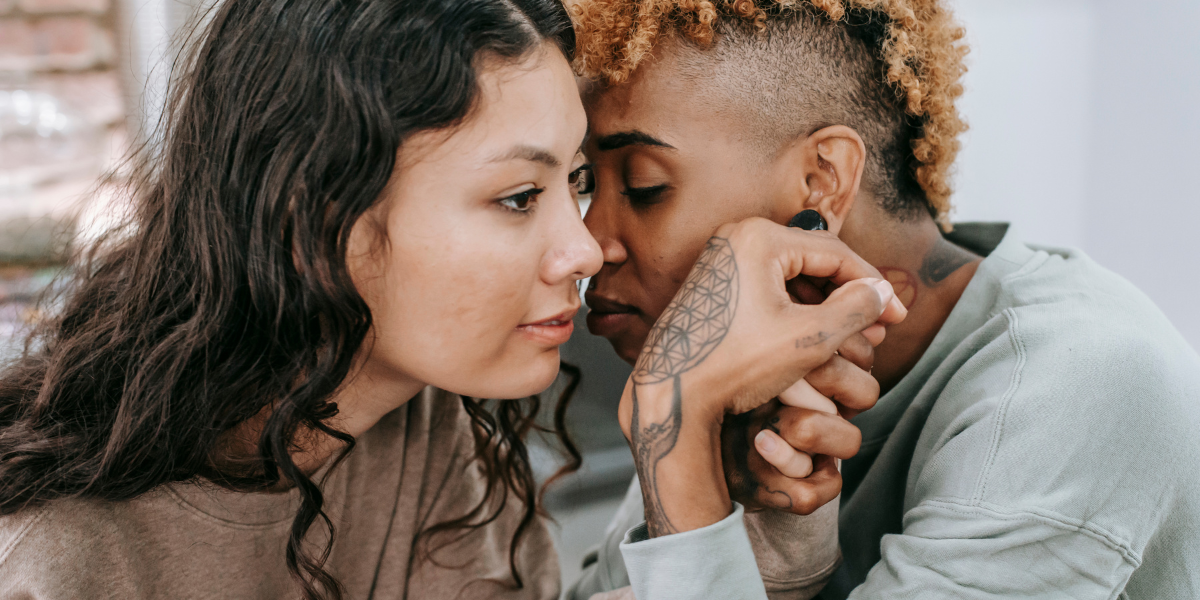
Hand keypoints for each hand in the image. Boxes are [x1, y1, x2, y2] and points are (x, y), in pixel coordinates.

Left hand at [619, 218, 905, 536]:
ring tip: (854, 337)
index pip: (835, 252)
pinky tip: (817, 337)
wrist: (671, 394)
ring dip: (827, 304)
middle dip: (850, 296)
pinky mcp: (715, 286)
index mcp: (758, 238)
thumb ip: (854, 309)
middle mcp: (736, 238)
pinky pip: (769, 289)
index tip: (898, 316)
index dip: (873, 285)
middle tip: (879, 328)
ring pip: (793, 276)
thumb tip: (881, 292)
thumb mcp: (807, 339)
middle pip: (814, 260)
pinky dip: (797, 310)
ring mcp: (722, 261)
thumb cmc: (733, 365)